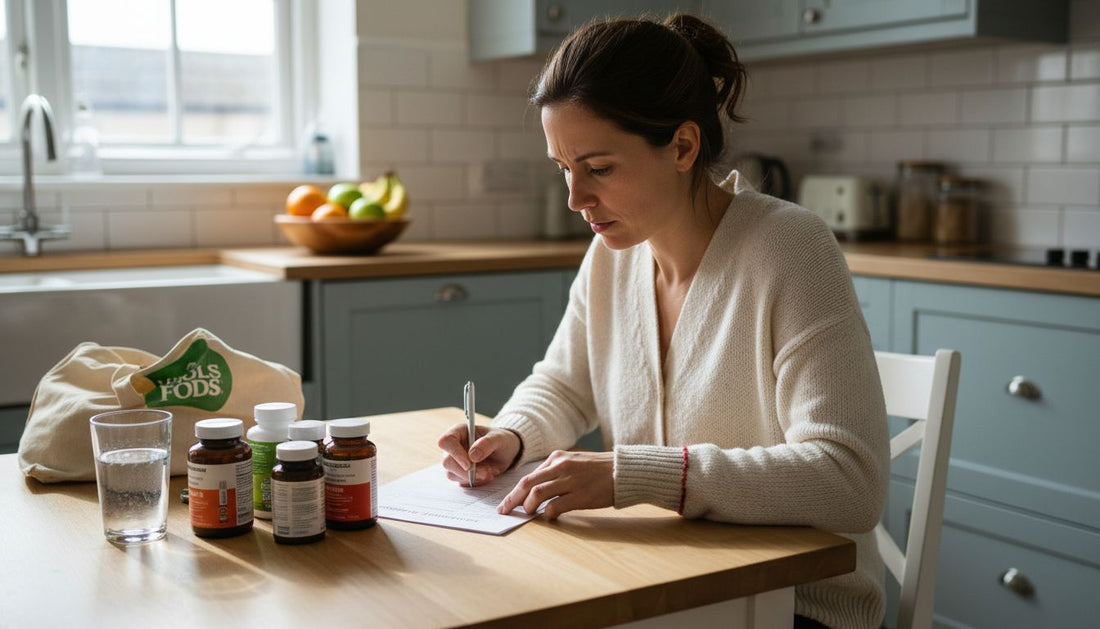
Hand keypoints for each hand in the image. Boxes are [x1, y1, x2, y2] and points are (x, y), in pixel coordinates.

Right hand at [437, 424, 520, 486]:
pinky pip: (461, 482)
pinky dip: (475, 482)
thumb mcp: (499, 439)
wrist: (506, 453)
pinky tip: (487, 475)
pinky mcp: (460, 473)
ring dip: (472, 477)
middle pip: (447, 462)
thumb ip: (487, 444)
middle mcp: (454, 446)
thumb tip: (472, 456)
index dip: (455, 453)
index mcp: (459, 431)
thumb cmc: (501, 440)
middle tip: (485, 473)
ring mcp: (455, 461)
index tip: (469, 464)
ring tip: (489, 472)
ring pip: (452, 474)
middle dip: (466, 471)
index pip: (446, 441)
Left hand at [497, 450, 612, 519]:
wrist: (624, 471)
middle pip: (527, 484)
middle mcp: (561, 466)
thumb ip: (556, 472)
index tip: (508, 502)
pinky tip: (549, 517)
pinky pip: (555, 507)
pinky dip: (547, 514)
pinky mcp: (580, 495)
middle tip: (504, 511)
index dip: (516, 491)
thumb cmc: (599, 470)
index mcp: (557, 458)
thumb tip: (537, 491)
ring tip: (528, 514)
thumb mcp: (574, 462)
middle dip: (512, 499)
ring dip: (528, 507)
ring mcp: (570, 481)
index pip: (529, 476)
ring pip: (537, 494)